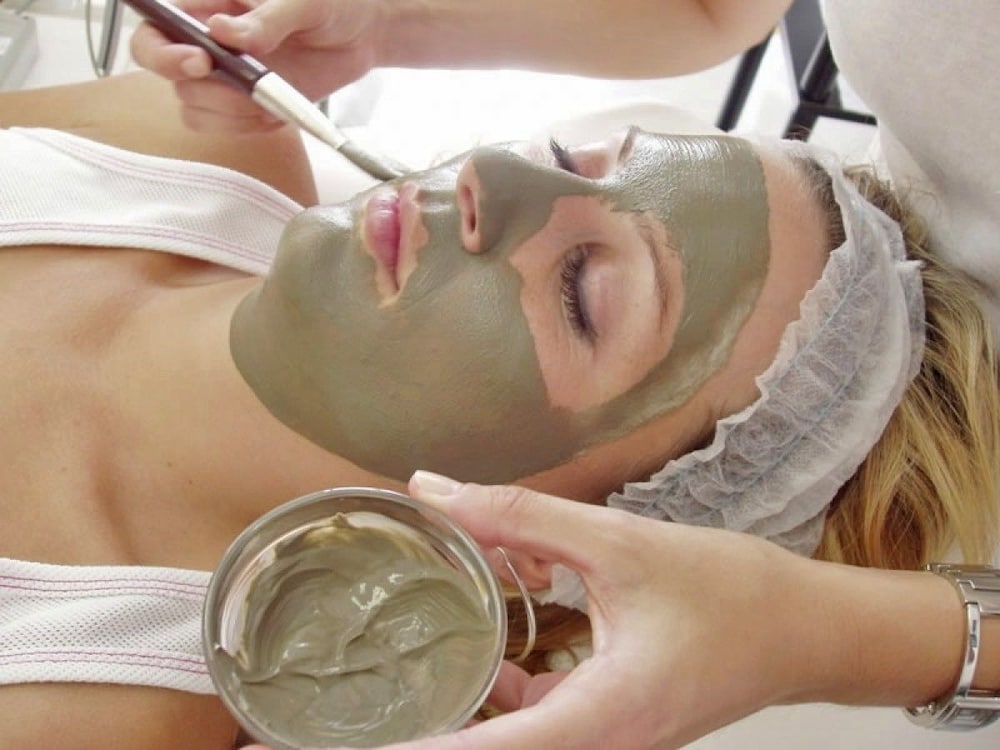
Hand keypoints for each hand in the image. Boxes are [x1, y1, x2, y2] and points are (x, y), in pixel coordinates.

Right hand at [130, 0, 383, 132]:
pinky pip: (229, 128)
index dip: (162, 51)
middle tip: (246, 86)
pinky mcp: (247, 107)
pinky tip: (278, 109)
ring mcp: (225, 79)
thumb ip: (266, 18)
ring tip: (272, 94)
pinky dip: (252, 126)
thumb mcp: (303, 0)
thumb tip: (224, 31)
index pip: (156, 28)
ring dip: (232, 112)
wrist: (361, 33)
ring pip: (196, 108)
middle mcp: (206, 43)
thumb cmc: (330, 3)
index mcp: (206, 5)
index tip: (201, 61)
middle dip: (203, 89)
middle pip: (169, 76)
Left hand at [238, 473, 965, 749]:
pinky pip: (541, 710)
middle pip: (494, 747)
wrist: (802, 628)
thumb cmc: (730, 593)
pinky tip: (497, 620)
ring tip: (418, 645)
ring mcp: (605, 737)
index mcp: (602, 718)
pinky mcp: (611, 719)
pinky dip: (510, 675)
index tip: (350, 740)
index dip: (419, 747)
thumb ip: (522, 518)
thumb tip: (435, 492)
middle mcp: (599, 743)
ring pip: (514, 729)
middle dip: (431, 723)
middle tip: (362, 698)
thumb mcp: (618, 546)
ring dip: (469, 688)